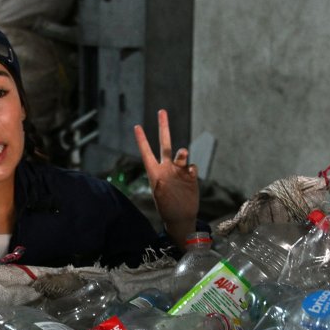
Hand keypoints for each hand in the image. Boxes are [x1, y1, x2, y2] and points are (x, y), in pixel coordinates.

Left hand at [134, 109, 199, 248]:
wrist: (181, 218)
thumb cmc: (167, 209)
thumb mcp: (160, 197)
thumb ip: (163, 183)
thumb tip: (167, 174)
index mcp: (155, 172)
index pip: (146, 153)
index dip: (142, 140)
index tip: (136, 126)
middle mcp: (166, 168)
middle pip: (165, 144)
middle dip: (163, 128)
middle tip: (161, 111)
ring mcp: (178, 171)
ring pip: (181, 154)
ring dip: (181, 153)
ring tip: (182, 155)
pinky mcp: (190, 177)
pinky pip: (192, 166)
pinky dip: (191, 167)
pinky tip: (190, 174)